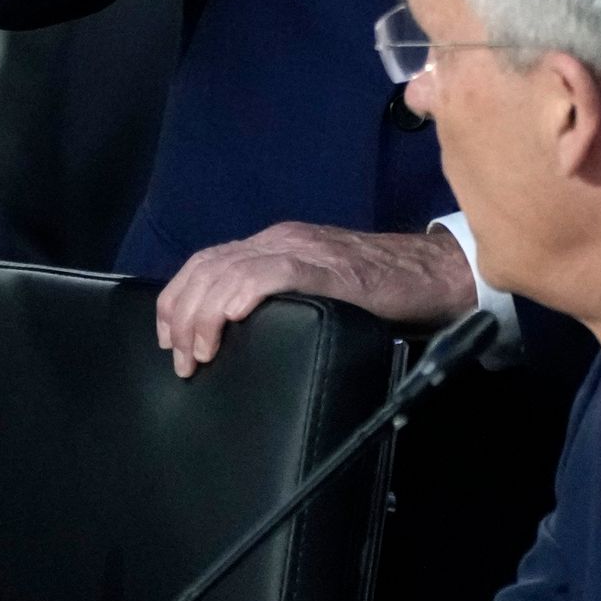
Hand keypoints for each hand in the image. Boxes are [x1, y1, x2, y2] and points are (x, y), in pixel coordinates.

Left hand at [154, 222, 479, 375]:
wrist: (433, 275)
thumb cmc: (379, 292)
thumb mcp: (316, 290)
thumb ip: (280, 299)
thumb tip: (237, 338)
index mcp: (274, 244)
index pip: (206, 262)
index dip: (177, 299)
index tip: (168, 338)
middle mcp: (280, 240)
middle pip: (207, 267)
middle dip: (182, 315)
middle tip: (182, 360)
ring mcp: (302, 249)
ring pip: (229, 271)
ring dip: (203, 316)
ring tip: (200, 354)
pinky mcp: (326, 267)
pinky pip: (271, 274)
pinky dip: (242, 295)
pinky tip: (232, 320)